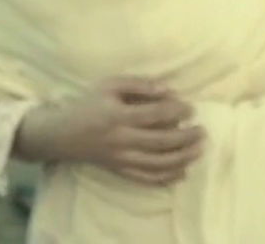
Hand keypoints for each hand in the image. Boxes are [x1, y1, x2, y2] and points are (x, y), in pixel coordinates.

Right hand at [17, 77, 204, 185]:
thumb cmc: (87, 104)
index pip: (154, 115)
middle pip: (161, 142)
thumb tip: (169, 90)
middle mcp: (121, 140)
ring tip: (199, 150)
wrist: (62, 134)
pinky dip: (166, 178)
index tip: (192, 109)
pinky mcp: (119, 171)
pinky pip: (146, 179)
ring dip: (182, 159)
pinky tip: (182, 172)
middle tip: (203, 131)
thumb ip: (139, 84)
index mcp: (118, 115)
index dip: (177, 111)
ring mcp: (121, 159)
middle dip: (186, 138)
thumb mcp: (109, 85)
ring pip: (157, 164)